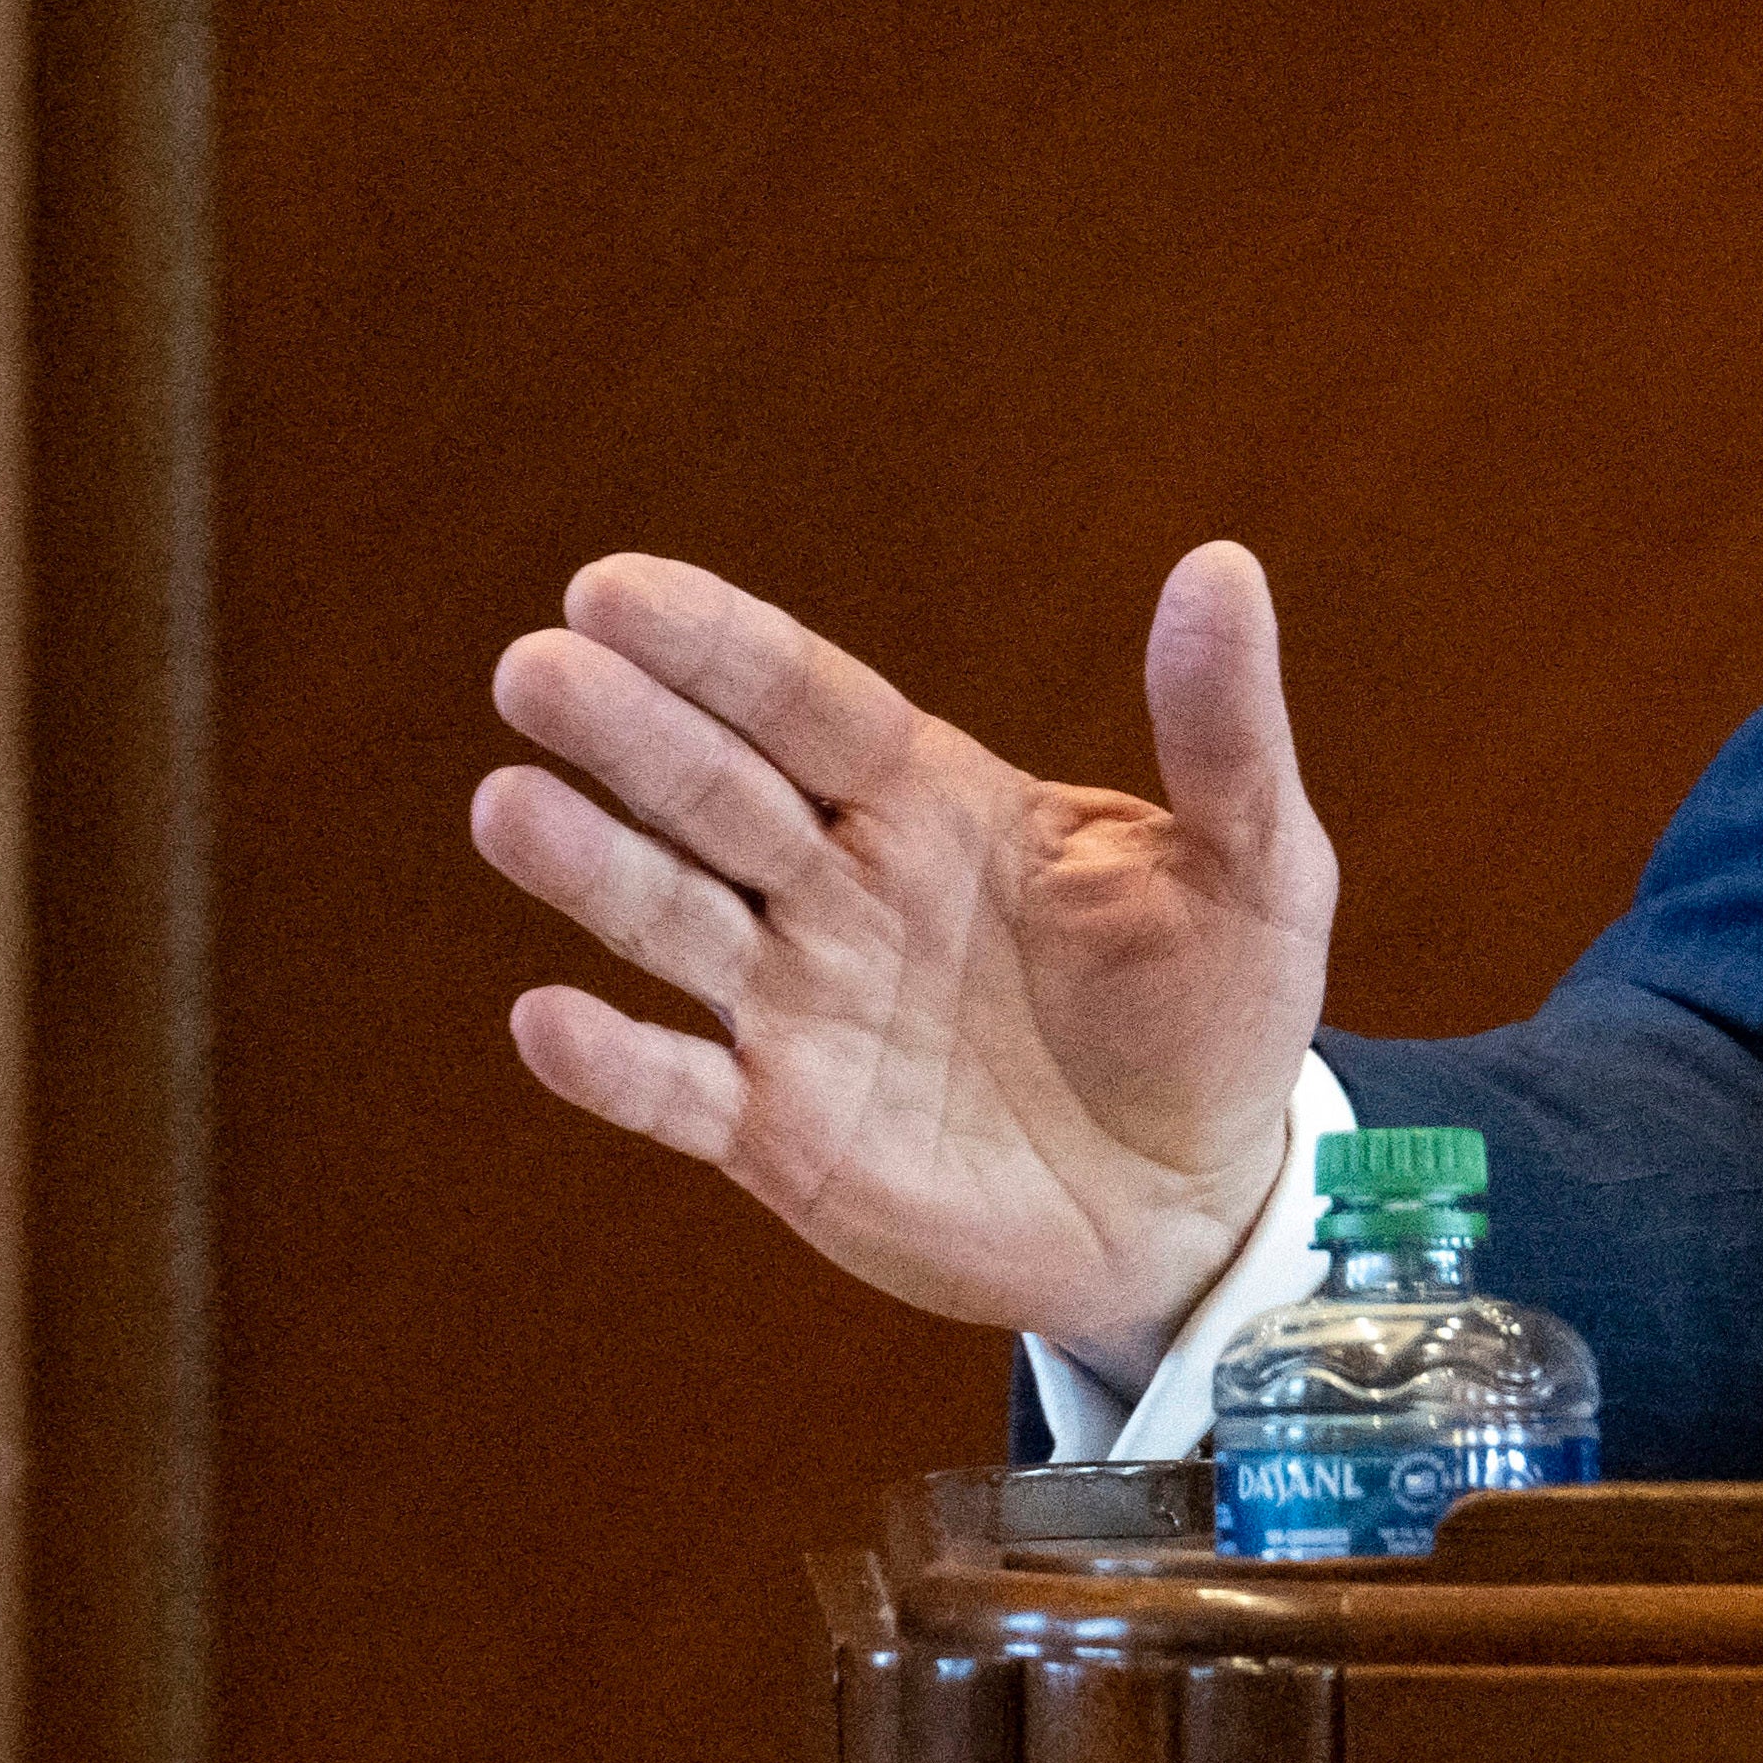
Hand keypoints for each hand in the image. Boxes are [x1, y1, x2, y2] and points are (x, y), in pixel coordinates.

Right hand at [470, 541, 1337, 1382]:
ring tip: (507, 804)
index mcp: (935, 800)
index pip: (805, 700)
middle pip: (716, 791)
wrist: (1200, 1200)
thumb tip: (1223, 563)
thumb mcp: (1255, 861)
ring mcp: (802, 1010)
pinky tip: (547, 1018)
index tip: (612, 587)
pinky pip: (679, 1092)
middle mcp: (844, 890)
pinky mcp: (784, 1135)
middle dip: (626, 730)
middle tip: (533, 668)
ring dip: (590, 868)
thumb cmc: (1221, 1012)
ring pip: (673, 922)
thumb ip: (1224, 726)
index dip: (713, 645)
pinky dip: (612, 1065)